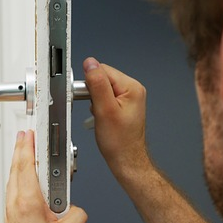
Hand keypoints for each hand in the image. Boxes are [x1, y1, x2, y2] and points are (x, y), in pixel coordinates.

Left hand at [3, 130, 86, 222]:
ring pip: (14, 179)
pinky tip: (28, 181)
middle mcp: (15, 205)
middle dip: (23, 149)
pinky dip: (20, 179)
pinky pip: (15, 192)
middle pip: (17, 168)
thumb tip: (76, 207)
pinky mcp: (12, 220)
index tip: (32, 132)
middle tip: (28, 135)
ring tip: (29, 153)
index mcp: (28, 203)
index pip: (27, 164)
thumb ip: (77, 213)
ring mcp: (11, 212)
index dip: (29, 145)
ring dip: (21, 164)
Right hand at [83, 57, 152, 179]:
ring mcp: (129, 98)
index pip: (103, 70)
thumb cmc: (119, 141)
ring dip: (96, 101)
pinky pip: (106, 98)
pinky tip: (103, 118)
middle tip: (97, 111)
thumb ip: (97, 84)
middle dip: (93, 93)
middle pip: (103, 78)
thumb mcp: (104, 110)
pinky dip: (99, 107)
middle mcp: (133, 90)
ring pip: (103, 89)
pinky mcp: (123, 106)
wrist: (125, 159)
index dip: (91, 84)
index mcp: (132, 87)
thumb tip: (90, 64)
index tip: (89, 99)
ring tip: (101, 116)